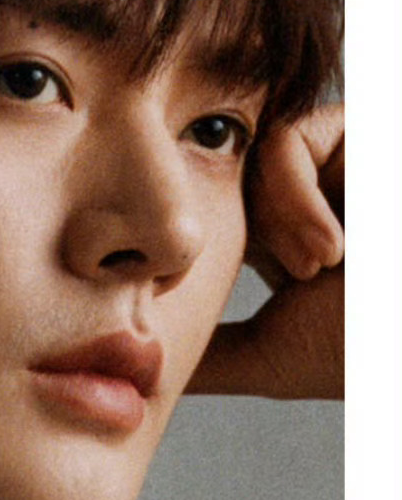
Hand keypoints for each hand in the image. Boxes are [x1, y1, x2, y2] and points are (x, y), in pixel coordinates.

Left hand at [188, 105, 343, 400]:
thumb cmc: (363, 352)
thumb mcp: (269, 356)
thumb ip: (210, 352)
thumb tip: (136, 367)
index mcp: (281, 243)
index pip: (210, 218)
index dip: (192, 246)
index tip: (192, 281)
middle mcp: (303, 195)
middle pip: (222, 181)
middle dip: (232, 227)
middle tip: (278, 277)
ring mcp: (331, 162)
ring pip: (246, 158)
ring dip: (274, 223)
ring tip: (315, 269)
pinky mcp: (357, 132)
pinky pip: (285, 139)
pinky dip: (295, 199)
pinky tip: (331, 248)